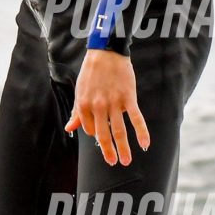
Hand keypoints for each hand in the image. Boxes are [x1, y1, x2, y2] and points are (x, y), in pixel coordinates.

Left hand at [66, 48, 149, 165]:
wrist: (106, 52)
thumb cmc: (91, 73)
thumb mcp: (80, 92)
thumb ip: (77, 113)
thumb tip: (69, 128)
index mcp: (84, 106)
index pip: (91, 129)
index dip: (97, 134)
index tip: (103, 135)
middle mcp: (98, 107)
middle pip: (104, 135)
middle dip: (109, 152)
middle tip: (114, 162)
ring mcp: (114, 103)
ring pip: (119, 131)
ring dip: (124, 148)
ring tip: (126, 161)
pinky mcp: (128, 98)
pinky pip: (136, 118)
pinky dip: (142, 132)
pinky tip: (145, 144)